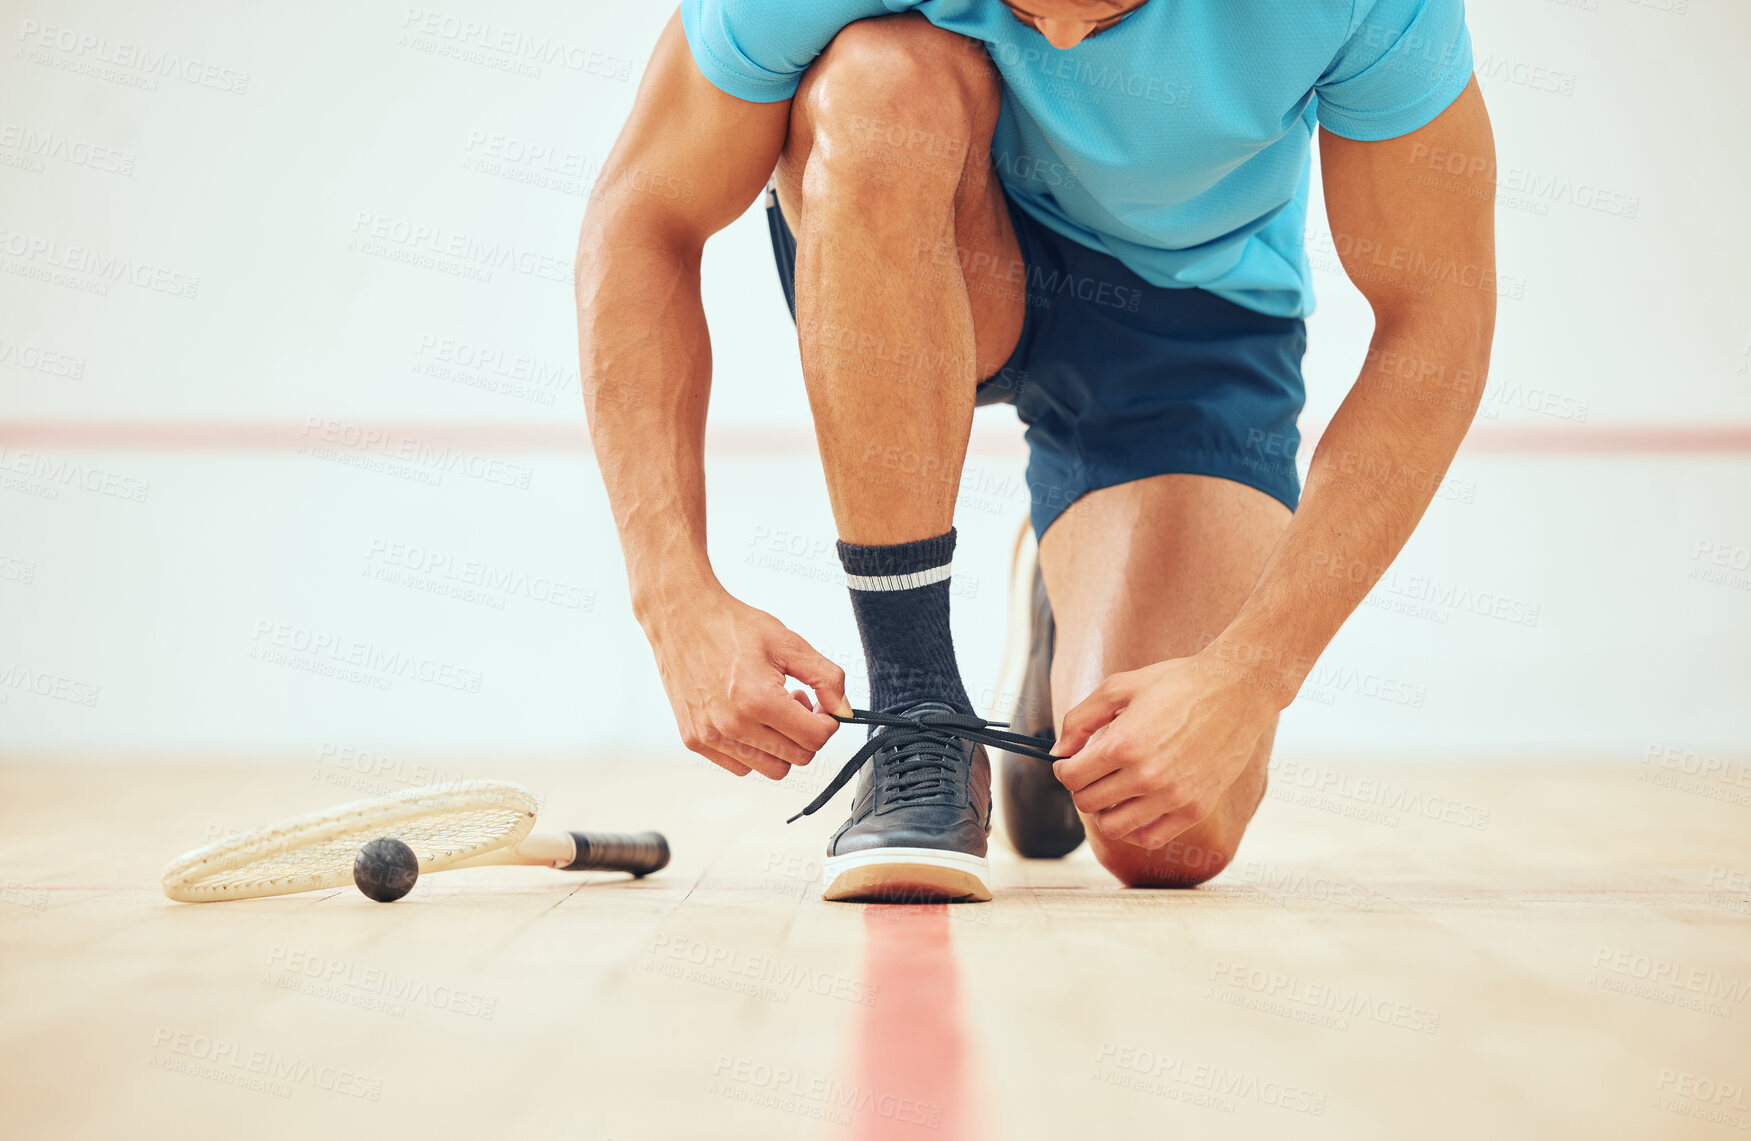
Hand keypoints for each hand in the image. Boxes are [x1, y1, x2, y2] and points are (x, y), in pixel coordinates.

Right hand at [646, 590, 850, 778]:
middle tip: (795, 701)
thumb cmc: (731, 626)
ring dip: (780, 744)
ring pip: (770, 769)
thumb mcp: (789, 643)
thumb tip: (845, 710)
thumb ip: (826, 678)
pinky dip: (753, 750)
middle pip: (797, 758)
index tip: (820, 706)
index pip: (815, 739)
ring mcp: (710, 737)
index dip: (827, 722)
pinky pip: (740, 767)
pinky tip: (748, 718)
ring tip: (770, 710)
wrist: (681, 618)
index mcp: (759, 700)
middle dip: (806, 732)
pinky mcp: (695, 741)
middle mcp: (732, 725)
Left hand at [1050, 652, 1277, 848]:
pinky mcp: (1195, 809)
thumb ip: (1080, 719)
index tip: (1072, 762)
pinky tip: (1137, 806)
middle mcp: (1146, 776)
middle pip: (1088, 803)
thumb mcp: (1119, 687)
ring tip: (1113, 791)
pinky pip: (1150, 837)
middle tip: (1093, 773)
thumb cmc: (1176, 683)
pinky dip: (1135, 828)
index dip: (1064, 769)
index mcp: (1123, 744)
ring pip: (1113, 827)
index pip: (1071, 778)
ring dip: (1105, 811)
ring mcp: (1173, 797)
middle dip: (1082, 788)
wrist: (1236, 690)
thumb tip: (1059, 752)